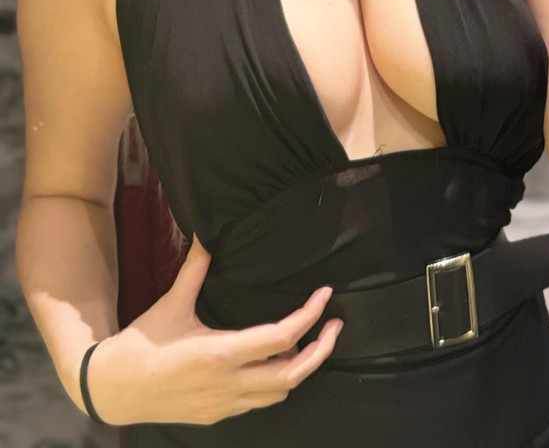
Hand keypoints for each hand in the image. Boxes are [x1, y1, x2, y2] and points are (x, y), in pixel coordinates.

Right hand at [82, 234, 343, 425]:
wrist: (111, 390)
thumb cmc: (142, 344)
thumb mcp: (172, 303)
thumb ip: (195, 269)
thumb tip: (206, 234)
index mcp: (220, 353)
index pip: (281, 337)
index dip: (309, 316)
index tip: (325, 296)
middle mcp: (228, 384)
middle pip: (293, 374)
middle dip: (321, 350)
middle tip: (335, 326)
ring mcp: (224, 405)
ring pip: (279, 393)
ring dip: (300, 368)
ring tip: (307, 341)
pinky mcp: (217, 416)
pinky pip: (259, 403)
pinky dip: (276, 384)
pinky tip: (276, 363)